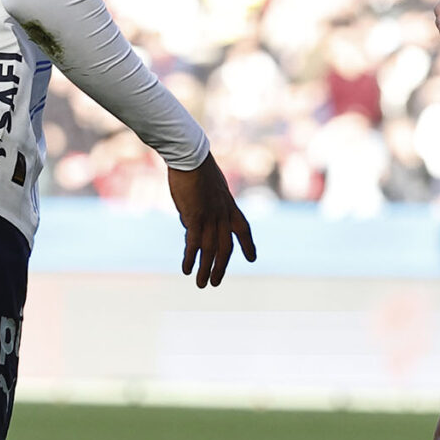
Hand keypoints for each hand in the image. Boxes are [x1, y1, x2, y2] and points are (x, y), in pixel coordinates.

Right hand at [167, 153, 256, 288]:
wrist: (190, 155)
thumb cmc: (196, 167)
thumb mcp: (208, 188)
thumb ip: (204, 207)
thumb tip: (190, 224)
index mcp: (229, 205)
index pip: (243, 228)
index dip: (248, 244)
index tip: (253, 258)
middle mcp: (223, 214)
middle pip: (226, 247)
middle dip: (221, 267)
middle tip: (215, 282)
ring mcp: (210, 216)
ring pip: (211, 250)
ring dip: (206, 269)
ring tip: (202, 284)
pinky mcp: (195, 216)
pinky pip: (194, 243)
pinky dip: (190, 257)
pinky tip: (186, 269)